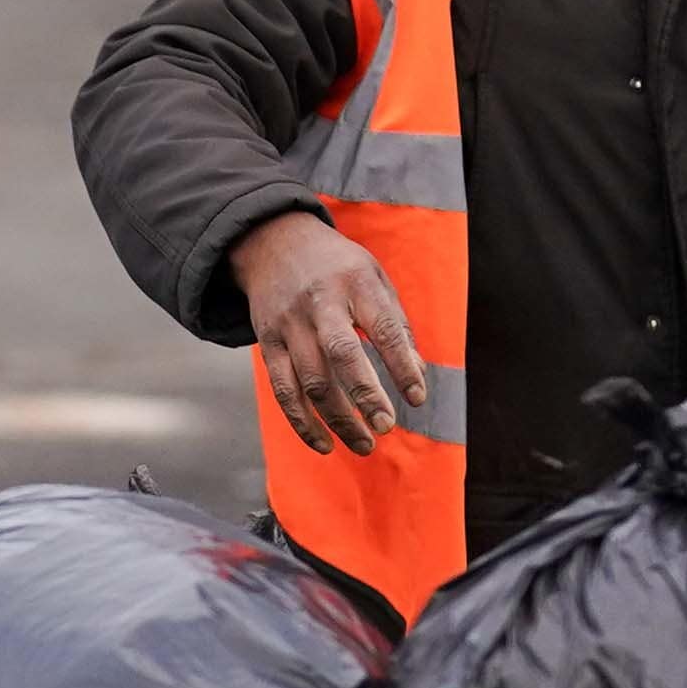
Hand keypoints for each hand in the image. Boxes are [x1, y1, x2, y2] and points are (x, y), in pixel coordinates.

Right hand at [233, 212, 427, 456]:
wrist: (273, 242)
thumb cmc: (337, 266)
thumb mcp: (374, 277)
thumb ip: (396, 324)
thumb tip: (417, 374)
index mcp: (355, 283)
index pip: (384, 328)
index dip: (402, 365)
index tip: (418, 397)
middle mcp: (320, 303)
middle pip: (341, 354)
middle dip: (365, 394)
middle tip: (386, 426)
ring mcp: (289, 325)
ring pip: (311, 381)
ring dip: (338, 419)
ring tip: (365, 445)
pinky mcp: (268, 343)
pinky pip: (284, 391)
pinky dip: (302, 423)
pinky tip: (324, 445)